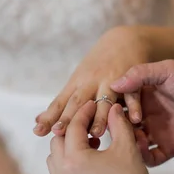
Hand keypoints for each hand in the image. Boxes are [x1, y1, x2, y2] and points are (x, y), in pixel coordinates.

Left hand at [34, 26, 148, 138]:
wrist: (124, 40)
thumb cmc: (98, 65)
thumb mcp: (78, 80)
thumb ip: (62, 104)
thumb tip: (39, 122)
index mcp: (77, 83)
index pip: (60, 102)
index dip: (50, 117)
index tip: (39, 132)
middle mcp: (91, 81)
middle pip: (78, 101)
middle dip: (69, 117)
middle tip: (60, 133)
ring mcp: (111, 80)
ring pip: (104, 99)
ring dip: (100, 116)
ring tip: (96, 133)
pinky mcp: (131, 79)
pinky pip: (132, 94)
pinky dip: (134, 106)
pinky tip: (135, 119)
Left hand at [47, 101, 149, 173]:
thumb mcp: (127, 148)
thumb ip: (119, 124)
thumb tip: (113, 108)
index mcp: (73, 158)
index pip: (73, 127)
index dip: (84, 113)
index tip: (94, 106)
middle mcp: (62, 173)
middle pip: (57, 141)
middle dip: (72, 130)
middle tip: (91, 125)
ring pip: (54, 159)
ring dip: (68, 148)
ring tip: (90, 145)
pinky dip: (69, 164)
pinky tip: (90, 163)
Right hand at [111, 60, 173, 165]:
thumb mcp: (168, 70)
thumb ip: (140, 74)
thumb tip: (113, 84)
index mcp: (145, 95)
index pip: (121, 102)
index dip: (115, 105)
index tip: (115, 108)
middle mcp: (148, 114)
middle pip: (124, 123)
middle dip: (118, 126)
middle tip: (117, 126)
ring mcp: (158, 132)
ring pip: (134, 141)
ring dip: (129, 141)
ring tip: (131, 138)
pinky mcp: (169, 147)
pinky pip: (151, 157)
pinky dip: (143, 156)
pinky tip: (141, 150)